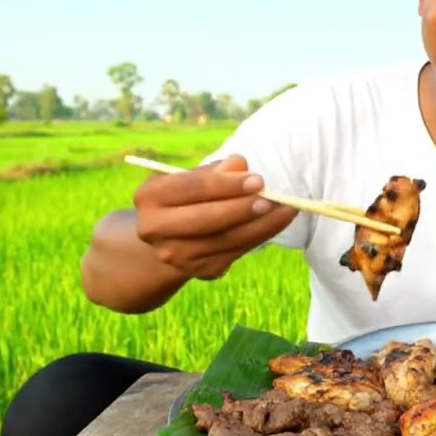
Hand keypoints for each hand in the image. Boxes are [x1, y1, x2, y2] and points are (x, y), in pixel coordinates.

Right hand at [132, 154, 297, 279]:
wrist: (174, 237)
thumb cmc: (189, 196)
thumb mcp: (196, 177)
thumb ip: (217, 171)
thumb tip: (240, 164)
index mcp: (149, 196)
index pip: (190, 188)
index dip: (226, 184)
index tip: (257, 179)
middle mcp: (154, 229)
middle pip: (205, 219)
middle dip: (241, 208)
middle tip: (271, 198)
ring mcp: (176, 255)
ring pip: (225, 239)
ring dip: (261, 225)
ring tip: (286, 208)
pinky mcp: (200, 271)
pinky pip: (235, 252)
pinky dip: (260, 236)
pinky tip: (278, 222)